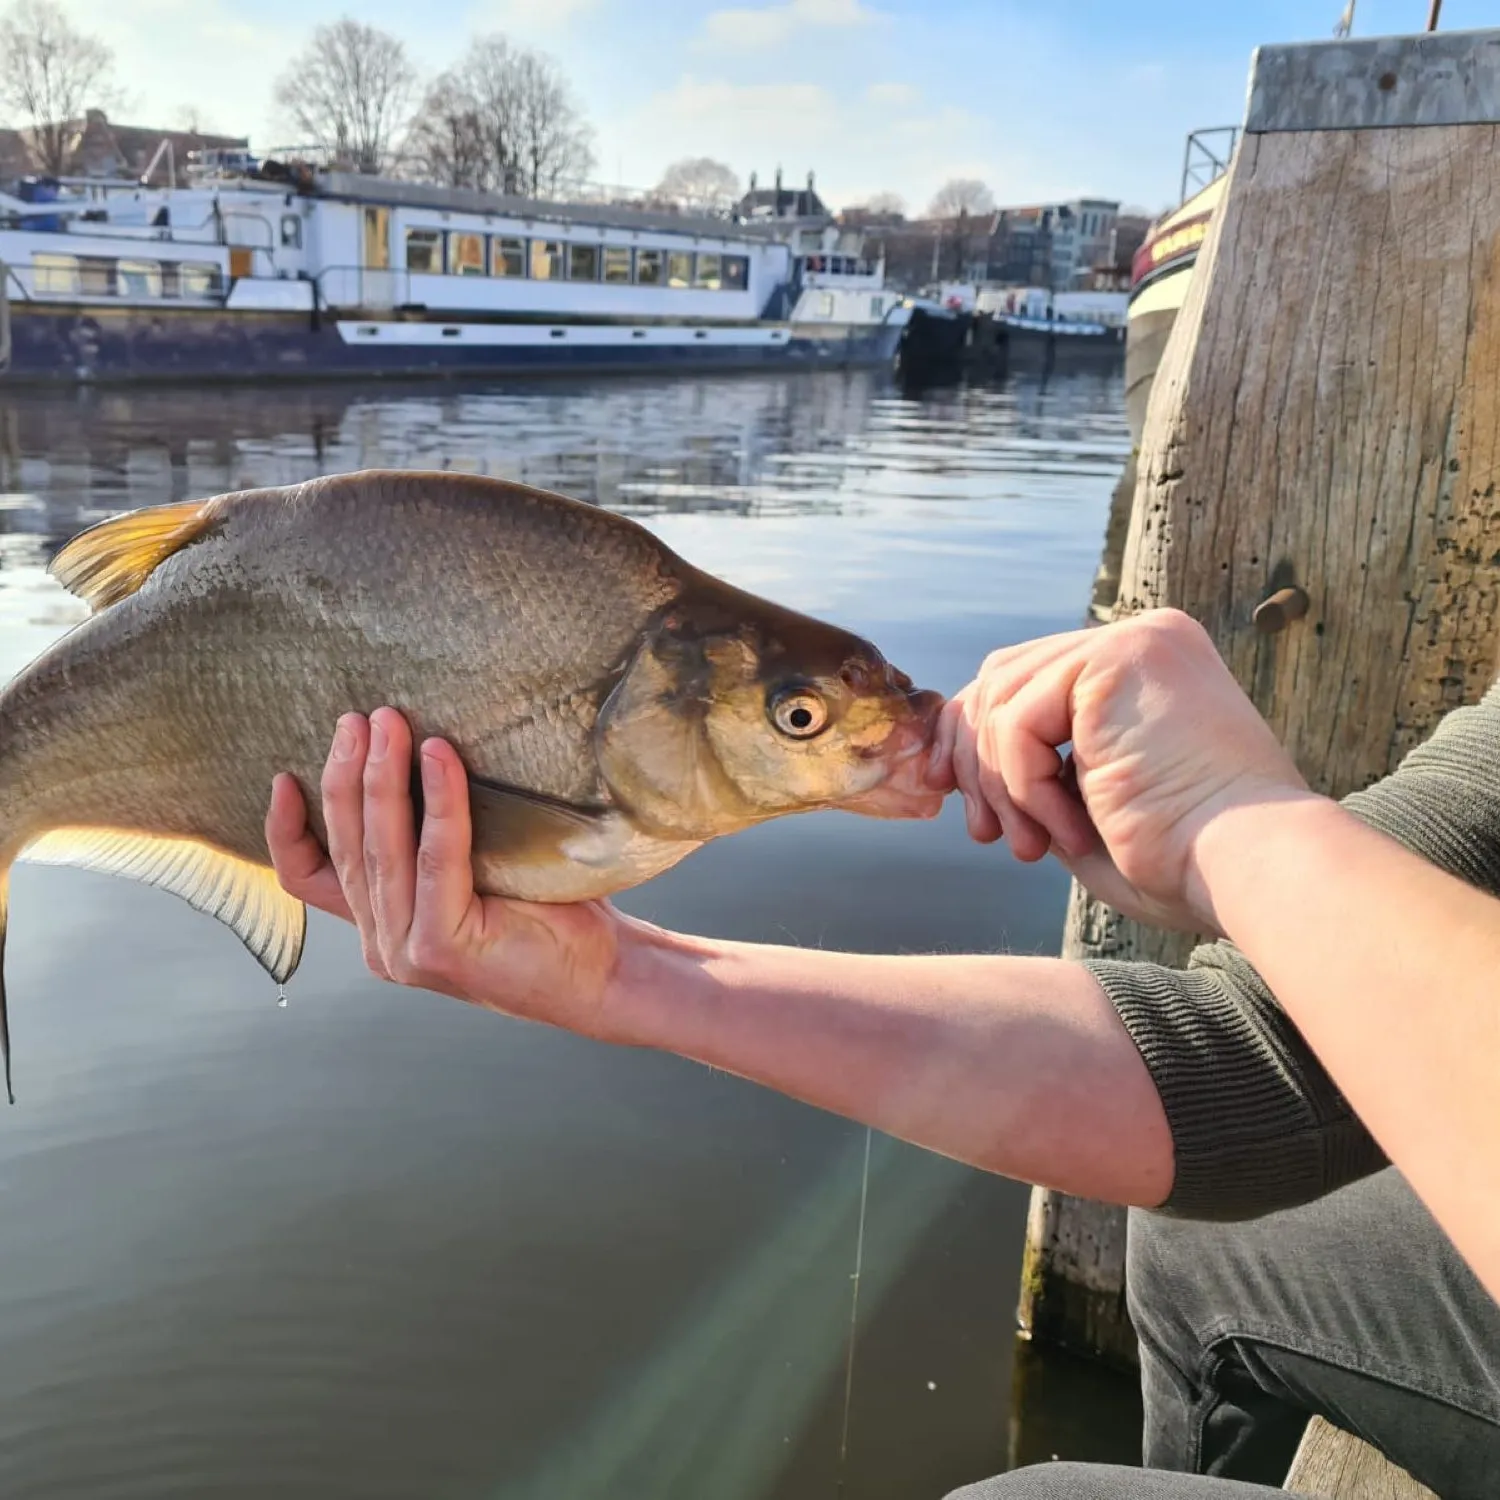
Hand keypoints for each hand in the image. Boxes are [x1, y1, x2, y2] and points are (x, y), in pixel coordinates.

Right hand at [265, 708, 655, 1039]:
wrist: (605, 974)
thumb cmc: (549, 911)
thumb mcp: (473, 872)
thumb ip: (430, 842)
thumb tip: (417, 748)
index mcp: (382, 929)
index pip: (308, 879)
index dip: (286, 828)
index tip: (283, 775)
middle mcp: (383, 946)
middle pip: (345, 847)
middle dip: (345, 774)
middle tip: (357, 718)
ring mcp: (406, 951)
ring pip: (381, 847)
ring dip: (381, 776)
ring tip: (390, 722)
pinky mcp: (440, 947)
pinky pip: (435, 856)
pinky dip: (438, 800)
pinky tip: (440, 756)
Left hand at [927, 608, 1314, 932]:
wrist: (1248, 869)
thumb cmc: (1184, 861)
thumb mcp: (1088, 807)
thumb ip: (1036, 769)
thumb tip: (963, 761)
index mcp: (1143, 669)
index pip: (1025, 681)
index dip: (976, 742)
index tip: (962, 806)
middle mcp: (1140, 640)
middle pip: (1001, 679)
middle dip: (974, 762)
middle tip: (986, 835)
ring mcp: (1131, 642)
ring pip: (1001, 702)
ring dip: (1003, 787)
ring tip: (1036, 846)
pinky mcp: (1117, 658)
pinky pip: (1019, 722)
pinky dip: (1025, 786)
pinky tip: (1069, 829)